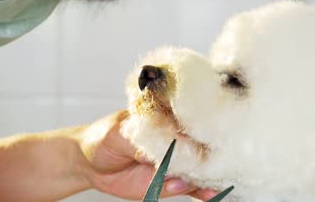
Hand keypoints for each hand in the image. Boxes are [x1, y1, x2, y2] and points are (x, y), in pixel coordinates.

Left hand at [78, 110, 217, 200]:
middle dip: (214, 157)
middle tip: (224, 166)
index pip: (190, 122)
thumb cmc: (104, 137)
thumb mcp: (117, 133)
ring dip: (209, 178)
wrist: (90, 164)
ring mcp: (173, 162)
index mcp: (165, 120)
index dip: (205, 128)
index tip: (218, 136)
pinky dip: (199, 192)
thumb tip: (164, 146)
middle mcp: (175, 140)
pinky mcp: (169, 182)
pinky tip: (208, 195)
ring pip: (198, 170)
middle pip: (200, 148)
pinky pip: (188, 188)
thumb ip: (140, 139)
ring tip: (216, 186)